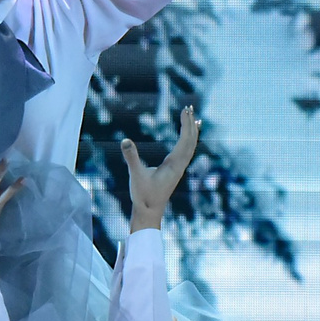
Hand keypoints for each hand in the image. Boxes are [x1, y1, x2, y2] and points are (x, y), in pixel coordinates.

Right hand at [120, 106, 200, 232]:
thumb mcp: (136, 176)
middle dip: (191, 124)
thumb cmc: (143, 196)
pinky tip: (186, 138)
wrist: (149, 213)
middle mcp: (179, 166)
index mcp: (173, 165)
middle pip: (191, 142)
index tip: (186, 111)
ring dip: (191, 132)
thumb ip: (131, 158)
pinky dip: (188, 141)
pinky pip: (185, 152)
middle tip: (190, 108)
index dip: (186, 125)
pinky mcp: (174, 171)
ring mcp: (178, 169)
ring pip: (190, 147)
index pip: (184, 141)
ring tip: (194, 118)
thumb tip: (125, 141)